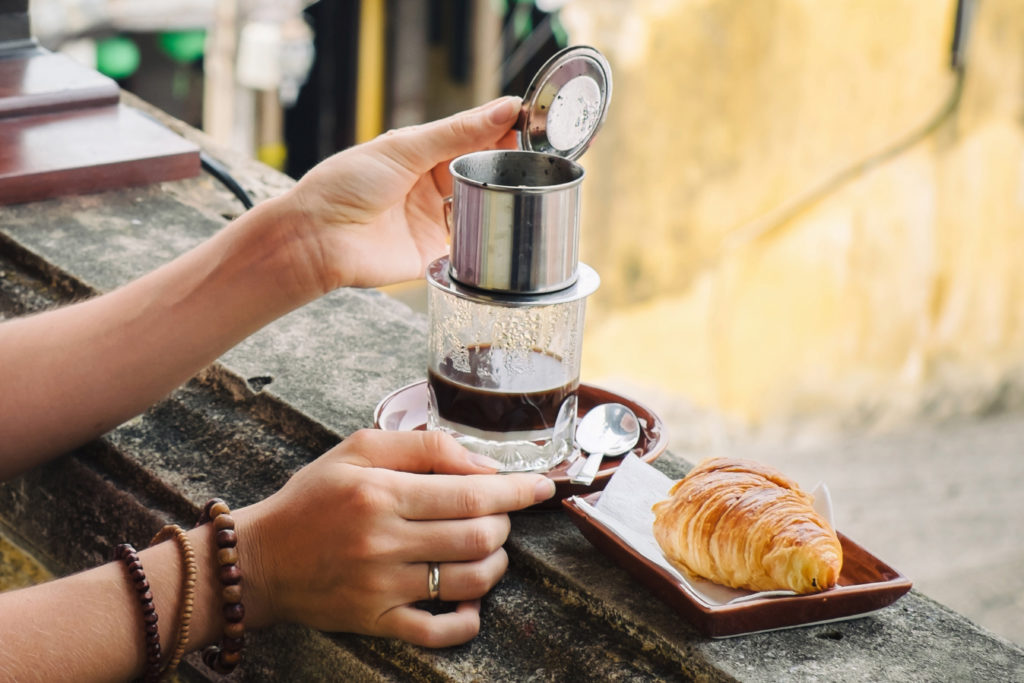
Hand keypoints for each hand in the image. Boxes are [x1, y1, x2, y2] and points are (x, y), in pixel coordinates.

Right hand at [236, 429, 554, 646]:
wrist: (259, 559)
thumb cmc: (312, 498)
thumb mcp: (358, 450)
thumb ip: (424, 447)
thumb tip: (483, 465)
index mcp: (382, 493)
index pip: (471, 494)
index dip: (517, 492)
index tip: (541, 488)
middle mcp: (384, 541)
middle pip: (478, 537)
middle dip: (503, 525)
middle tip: (498, 516)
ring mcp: (381, 586)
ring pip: (468, 581)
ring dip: (494, 565)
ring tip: (486, 550)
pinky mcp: (376, 620)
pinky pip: (437, 632)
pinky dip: (467, 619)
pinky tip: (470, 601)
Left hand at [283, 96, 520, 291]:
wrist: (317, 238)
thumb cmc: (345, 185)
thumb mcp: (404, 148)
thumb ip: (456, 132)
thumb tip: (505, 107)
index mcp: (424, 154)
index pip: (474, 137)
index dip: (503, 129)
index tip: (534, 121)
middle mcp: (434, 187)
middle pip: (484, 174)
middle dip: (510, 165)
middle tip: (540, 156)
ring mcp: (437, 221)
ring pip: (485, 209)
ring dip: (505, 201)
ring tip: (533, 189)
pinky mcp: (438, 255)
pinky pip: (473, 247)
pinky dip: (490, 239)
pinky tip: (510, 227)